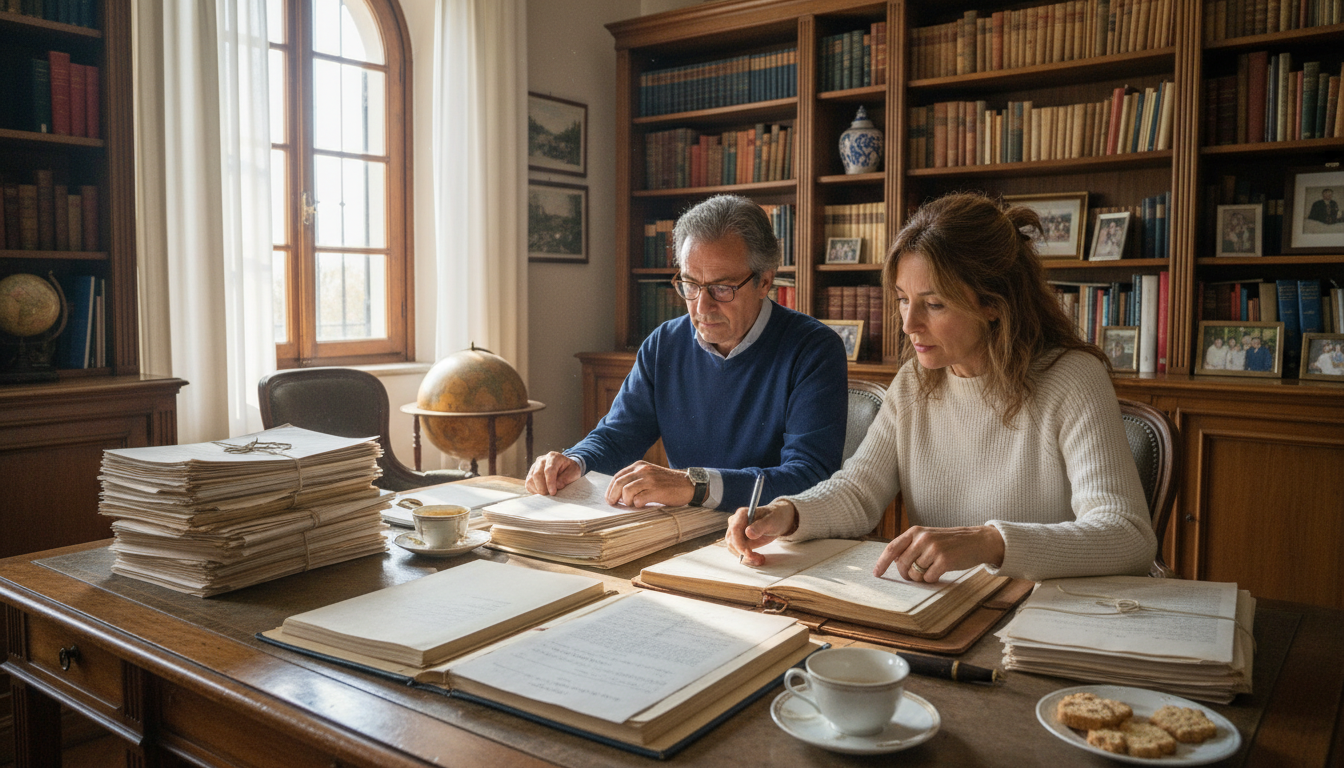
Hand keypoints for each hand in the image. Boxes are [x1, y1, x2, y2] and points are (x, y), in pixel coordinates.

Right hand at [525, 452, 581, 494]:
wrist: (564, 466)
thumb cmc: (569, 469)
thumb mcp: (574, 472)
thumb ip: (567, 478)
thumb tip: (557, 486)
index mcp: (553, 457)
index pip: (549, 470)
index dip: (550, 483)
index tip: (553, 493)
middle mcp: (542, 460)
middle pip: (537, 474)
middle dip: (543, 488)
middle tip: (550, 495)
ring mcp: (534, 466)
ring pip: (531, 479)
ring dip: (538, 490)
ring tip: (547, 494)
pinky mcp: (530, 473)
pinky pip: (528, 484)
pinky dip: (534, 490)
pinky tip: (542, 491)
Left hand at [605, 461, 694, 507]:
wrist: (688, 484)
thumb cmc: (667, 483)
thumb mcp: (649, 475)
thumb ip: (635, 479)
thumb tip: (618, 494)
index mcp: (639, 465)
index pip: (618, 476)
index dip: (610, 489)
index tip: (609, 498)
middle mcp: (643, 470)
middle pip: (619, 483)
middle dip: (613, 496)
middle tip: (614, 504)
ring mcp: (650, 479)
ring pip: (626, 491)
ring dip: (627, 501)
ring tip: (633, 504)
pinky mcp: (657, 490)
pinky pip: (639, 499)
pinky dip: (637, 504)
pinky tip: (642, 505)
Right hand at [725, 500, 795, 566]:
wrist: (776, 520)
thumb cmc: (774, 517)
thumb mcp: (771, 521)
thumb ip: (760, 526)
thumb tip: (748, 533)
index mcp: (741, 514)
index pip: (734, 530)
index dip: (739, 543)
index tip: (748, 554)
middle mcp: (735, 522)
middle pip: (731, 541)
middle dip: (743, 553)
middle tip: (759, 559)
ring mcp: (735, 532)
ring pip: (733, 548)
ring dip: (745, 558)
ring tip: (761, 559)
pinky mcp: (738, 540)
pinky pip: (738, 551)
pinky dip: (747, 558)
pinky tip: (758, 558)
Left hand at [873, 525, 1004, 582]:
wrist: (976, 540)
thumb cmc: (950, 542)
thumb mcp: (928, 537)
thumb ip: (910, 545)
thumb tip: (892, 560)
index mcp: (915, 531)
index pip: (892, 548)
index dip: (882, 562)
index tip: (876, 574)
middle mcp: (922, 538)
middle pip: (902, 565)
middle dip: (906, 574)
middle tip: (915, 575)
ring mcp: (933, 549)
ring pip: (915, 573)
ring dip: (921, 577)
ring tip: (932, 569)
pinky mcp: (944, 560)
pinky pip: (929, 578)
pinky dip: (933, 579)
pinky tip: (940, 572)